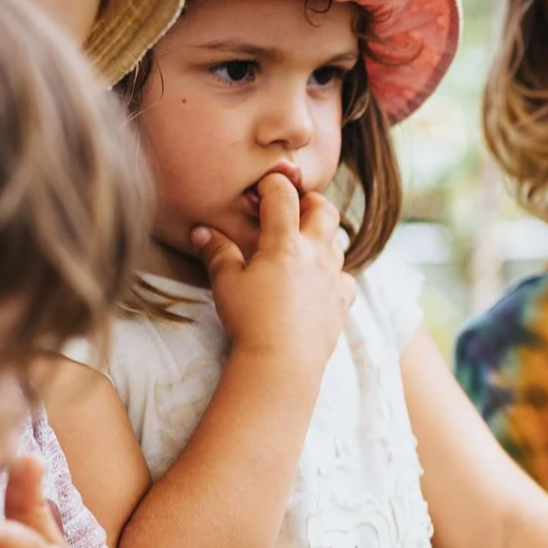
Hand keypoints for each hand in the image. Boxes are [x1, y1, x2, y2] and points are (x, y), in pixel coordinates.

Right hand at [192, 173, 356, 374]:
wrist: (282, 363)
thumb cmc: (250, 320)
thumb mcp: (226, 283)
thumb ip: (217, 252)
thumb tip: (202, 231)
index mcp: (285, 243)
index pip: (284, 196)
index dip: (273, 184)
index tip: (262, 188)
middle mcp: (316, 254)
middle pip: (325, 210)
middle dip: (309, 202)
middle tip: (292, 209)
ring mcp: (333, 277)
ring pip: (338, 242)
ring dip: (322, 237)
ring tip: (301, 246)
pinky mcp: (342, 301)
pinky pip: (345, 277)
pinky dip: (334, 274)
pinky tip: (320, 282)